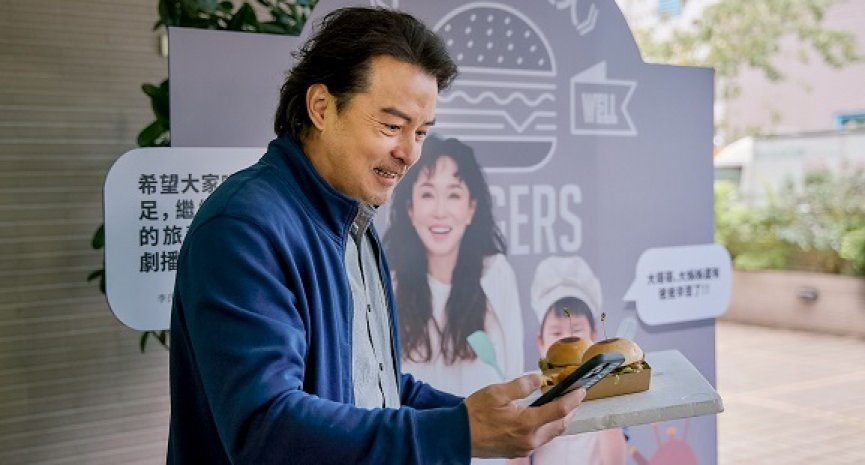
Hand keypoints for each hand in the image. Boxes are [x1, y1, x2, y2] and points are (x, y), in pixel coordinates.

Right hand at [464, 373, 585, 458]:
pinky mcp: (518, 451)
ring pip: (551, 434)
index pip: (559, 410)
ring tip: (561, 405)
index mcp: (526, 423)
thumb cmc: (474, 414)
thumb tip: (538, 379)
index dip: (573, 399)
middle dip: (570, 410)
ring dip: (559, 420)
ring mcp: (524, 448)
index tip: (581, 390)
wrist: (458, 436)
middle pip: (559, 425)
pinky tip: (542, 417)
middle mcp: (529, 439)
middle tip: (573, 396)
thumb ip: (521, 385)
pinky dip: (546, 427)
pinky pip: (539, 439)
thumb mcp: (497, 392)